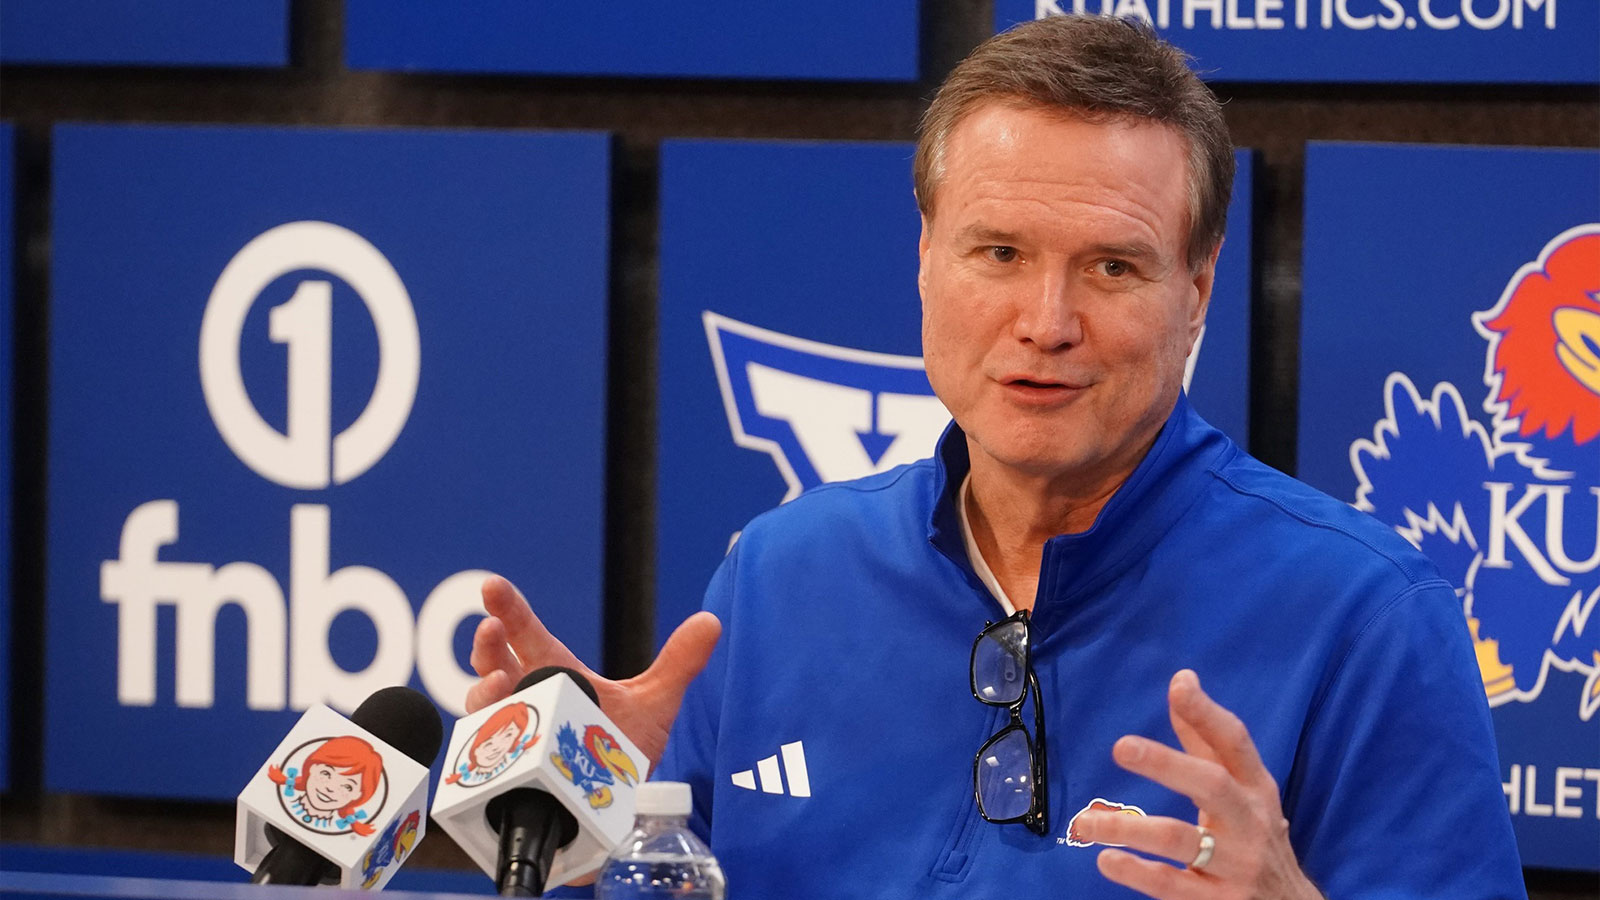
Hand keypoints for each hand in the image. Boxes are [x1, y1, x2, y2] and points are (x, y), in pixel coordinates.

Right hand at [465, 575, 721, 769]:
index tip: (493, 588)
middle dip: (487, 646)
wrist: (620, 806)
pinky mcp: (512, 773)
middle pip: (494, 665)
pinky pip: (488, 757)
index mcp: (556, 675)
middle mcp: (529, 701)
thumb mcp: (654, 702)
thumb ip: (679, 662)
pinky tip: (496, 737)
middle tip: (491, 628)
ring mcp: (516, 735)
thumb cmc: (624, 749)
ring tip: (498, 682)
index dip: (510, 610)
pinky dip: (486, 745)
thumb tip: (711, 621)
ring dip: (484, 691)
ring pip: (484, 708)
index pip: (528, 635)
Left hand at [1070, 670, 1323, 899]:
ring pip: (1182, 840)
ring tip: (1086, 822)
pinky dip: (1138, 873)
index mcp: (1255, 788)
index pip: (1235, 743)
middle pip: (1212, 785)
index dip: (1208, 714)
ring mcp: (1237, 865)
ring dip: (1131, 830)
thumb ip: (1206, 742)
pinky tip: (1107, 860)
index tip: (1180, 685)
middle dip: (1167, 764)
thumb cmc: (1254, 836)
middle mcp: (1250, 822)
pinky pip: (1173, 886)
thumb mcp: (1242, 790)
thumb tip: (1183, 679)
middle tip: (1121, 747)